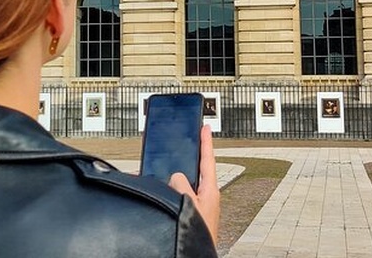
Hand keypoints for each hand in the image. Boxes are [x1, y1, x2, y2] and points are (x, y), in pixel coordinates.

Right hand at [168, 124, 219, 244]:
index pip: (208, 159)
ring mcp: (198, 203)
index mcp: (210, 190)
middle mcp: (205, 195)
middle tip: (179, 143)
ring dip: (173, 178)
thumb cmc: (199, 234)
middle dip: (185, 157)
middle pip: (194, 168)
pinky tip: (161, 190)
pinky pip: (178, 195)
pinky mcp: (190, 211)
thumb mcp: (190, 205)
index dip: (206, 141)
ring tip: (161, 172)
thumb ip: (182, 186)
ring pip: (183, 183)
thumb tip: (175, 176)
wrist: (196, 253)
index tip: (205, 126)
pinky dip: (169, 190)